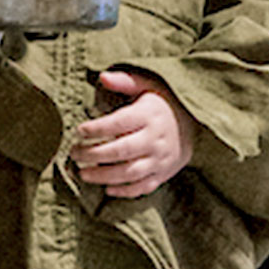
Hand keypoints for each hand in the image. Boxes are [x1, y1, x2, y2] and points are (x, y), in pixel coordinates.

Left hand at [69, 69, 196, 197]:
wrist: (195, 125)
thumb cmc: (163, 102)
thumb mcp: (147, 84)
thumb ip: (124, 81)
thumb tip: (102, 77)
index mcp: (149, 115)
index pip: (119, 123)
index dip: (97, 128)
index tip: (79, 130)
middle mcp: (155, 139)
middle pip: (121, 151)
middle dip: (94, 154)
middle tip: (74, 153)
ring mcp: (160, 159)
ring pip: (130, 173)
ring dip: (104, 176)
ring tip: (83, 173)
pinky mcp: (163, 174)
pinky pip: (143, 187)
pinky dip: (125, 191)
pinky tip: (107, 189)